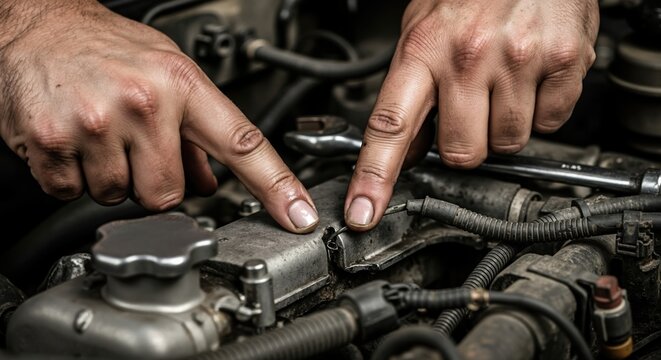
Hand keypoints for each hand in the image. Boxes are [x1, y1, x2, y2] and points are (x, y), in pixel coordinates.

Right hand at [0, 0, 318, 232]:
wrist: (35, 24)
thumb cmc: (104, 45)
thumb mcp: (164, 73)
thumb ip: (193, 133)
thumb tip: (210, 182)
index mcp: (180, 84)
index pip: (241, 144)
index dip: (276, 184)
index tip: (298, 214)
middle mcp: (142, 103)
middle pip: (167, 195)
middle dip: (151, 182)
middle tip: (133, 147)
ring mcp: (95, 123)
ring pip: (118, 197)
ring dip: (110, 178)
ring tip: (99, 135)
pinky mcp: (51, 142)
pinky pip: (71, 192)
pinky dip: (71, 177)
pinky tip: (72, 142)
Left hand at [344, 0, 598, 229]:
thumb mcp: (423, 29)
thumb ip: (414, 90)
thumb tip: (411, 149)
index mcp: (424, 49)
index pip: (390, 127)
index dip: (373, 178)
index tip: (362, 213)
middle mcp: (470, 57)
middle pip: (460, 153)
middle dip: (463, 145)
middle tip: (468, 110)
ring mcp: (519, 60)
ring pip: (507, 143)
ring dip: (503, 127)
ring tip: (502, 84)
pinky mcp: (563, 62)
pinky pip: (550, 122)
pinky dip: (541, 110)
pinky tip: (531, 78)